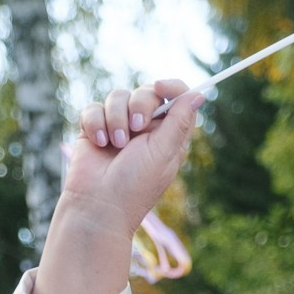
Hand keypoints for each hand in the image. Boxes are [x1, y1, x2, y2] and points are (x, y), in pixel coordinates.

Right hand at [61, 80, 203, 233]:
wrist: (97, 205)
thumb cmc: (134, 185)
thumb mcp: (163, 152)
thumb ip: (179, 121)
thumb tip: (199, 94)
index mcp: (167, 133)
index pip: (177, 97)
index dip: (172, 87)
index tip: (160, 87)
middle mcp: (145, 128)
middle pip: (147, 91)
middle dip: (139, 105)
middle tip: (135, 129)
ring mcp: (118, 127)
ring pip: (118, 96)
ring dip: (115, 118)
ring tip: (114, 144)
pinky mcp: (95, 129)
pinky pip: (94, 108)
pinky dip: (95, 123)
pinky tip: (99, 143)